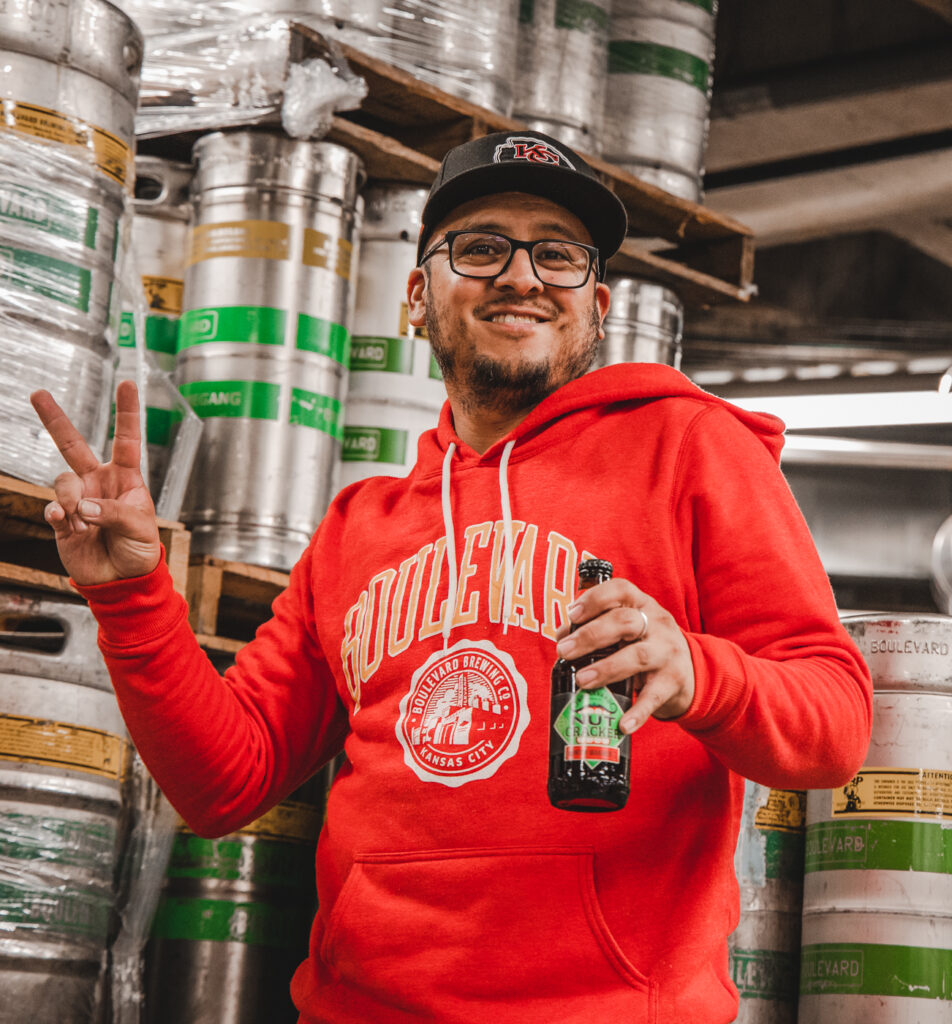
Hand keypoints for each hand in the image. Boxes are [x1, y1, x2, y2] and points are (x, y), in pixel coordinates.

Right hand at [30, 380, 161, 584]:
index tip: (128, 383)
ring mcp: (78, 499)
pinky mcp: (61, 520)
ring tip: (86, 524)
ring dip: (72, 501)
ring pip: (62, 481)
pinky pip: (52, 508)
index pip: (126, 439)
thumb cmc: (139, 550)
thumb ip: (113, 512)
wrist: (122, 581)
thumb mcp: (140, 527)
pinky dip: (60, 515)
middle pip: (72, 445)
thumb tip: (83, 505)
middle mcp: (98, 482)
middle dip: (54, 420)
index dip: (127, 412)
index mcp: (126, 478)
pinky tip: (71, 526)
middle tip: (38, 394)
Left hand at [554, 577, 694, 733]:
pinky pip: (654, 697)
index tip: (572, 614)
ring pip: (637, 656)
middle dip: (591, 635)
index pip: (620, 590)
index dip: (594, 599)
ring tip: (582, 680)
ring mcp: (667, 652)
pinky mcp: (673, 682)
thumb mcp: (628, 628)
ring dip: (606, 668)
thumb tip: (563, 637)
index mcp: (640, 604)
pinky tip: (621, 724)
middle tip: (565, 651)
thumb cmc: (646, 644)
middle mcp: (656, 623)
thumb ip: (598, 627)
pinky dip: (637, 712)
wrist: (692, 671)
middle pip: (624, 621)